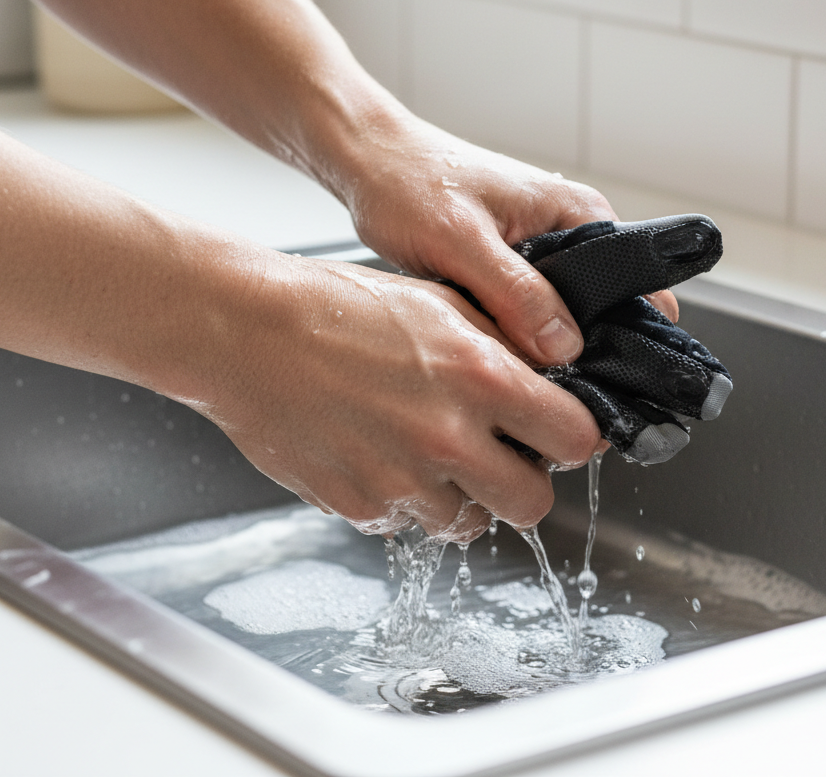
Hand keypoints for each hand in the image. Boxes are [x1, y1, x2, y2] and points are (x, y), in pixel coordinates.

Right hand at [192, 256, 602, 541]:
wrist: (250, 333)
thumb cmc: (339, 307)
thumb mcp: (441, 302)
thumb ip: (506, 346)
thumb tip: (553, 379)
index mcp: (481, 376)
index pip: (575, 438)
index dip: (574, 437)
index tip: (561, 433)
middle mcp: (448, 437)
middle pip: (533, 503)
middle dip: (527, 482)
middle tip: (506, 456)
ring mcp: (402, 481)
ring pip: (469, 522)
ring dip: (462, 494)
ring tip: (429, 448)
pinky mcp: (359, 507)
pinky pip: (406, 523)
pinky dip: (406, 500)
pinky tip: (382, 453)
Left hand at [335, 111, 678, 366]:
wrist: (368, 164)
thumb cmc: (409, 179)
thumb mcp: (461, 237)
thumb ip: (515, 290)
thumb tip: (564, 345)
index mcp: (578, 213)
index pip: (638, 282)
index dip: (634, 334)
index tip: (612, 380)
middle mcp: (569, 234)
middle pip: (604, 310)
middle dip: (586, 352)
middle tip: (554, 390)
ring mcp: (541, 255)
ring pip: (564, 320)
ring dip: (547, 350)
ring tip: (521, 379)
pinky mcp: (511, 273)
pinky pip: (530, 317)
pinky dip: (518, 341)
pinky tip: (497, 361)